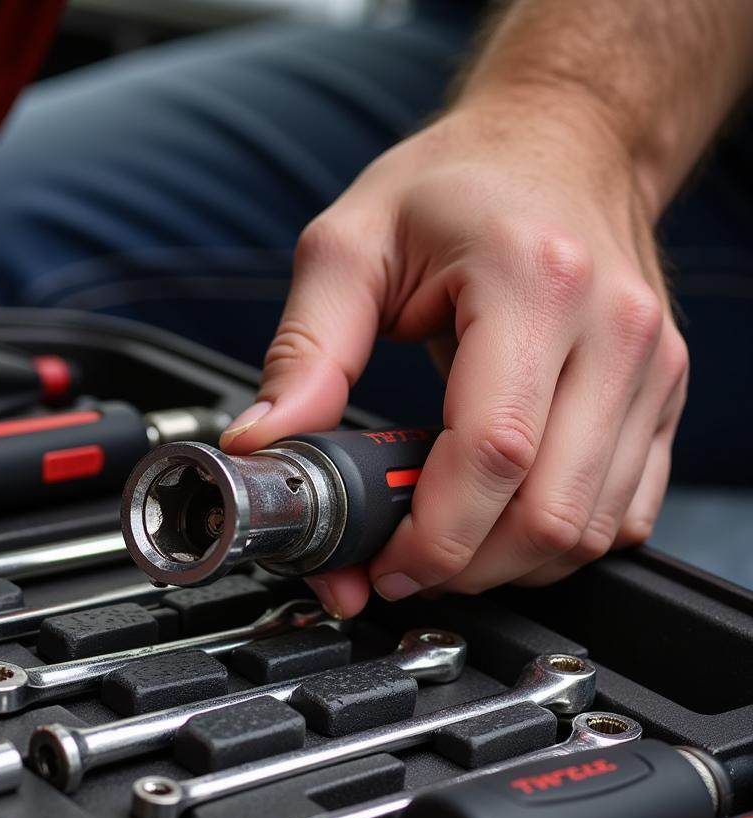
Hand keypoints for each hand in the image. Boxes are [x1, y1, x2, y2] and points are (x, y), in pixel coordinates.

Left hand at [219, 97, 687, 617]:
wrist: (562, 142)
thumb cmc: (460, 184)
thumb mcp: (352, 245)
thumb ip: (305, 352)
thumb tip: (263, 444)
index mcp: (532, 283)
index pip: (494, 452)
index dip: (435, 534)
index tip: (383, 562)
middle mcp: (612, 330)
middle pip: (549, 511)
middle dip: (464, 567)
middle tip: (403, 565)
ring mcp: (651, 367)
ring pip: (591, 529)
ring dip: (508, 565)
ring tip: (444, 543)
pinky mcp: (661, 396)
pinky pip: (625, 513)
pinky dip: (557, 543)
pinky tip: (503, 522)